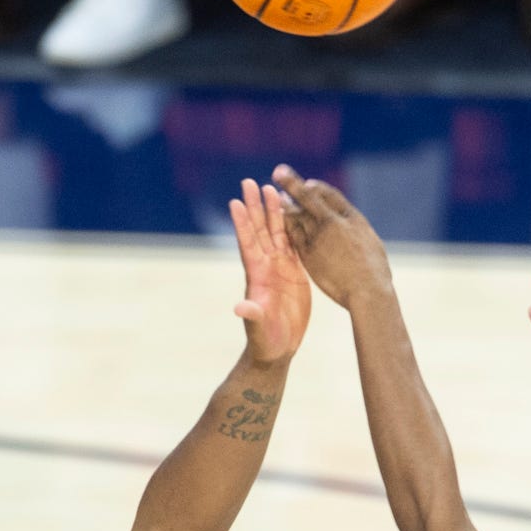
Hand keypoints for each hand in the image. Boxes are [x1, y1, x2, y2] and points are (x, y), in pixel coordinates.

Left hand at [229, 176, 310, 363]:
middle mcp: (265, 267)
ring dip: (273, 211)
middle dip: (255, 206)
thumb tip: (240, 308)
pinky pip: (292, 245)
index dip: (242, 223)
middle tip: (250, 182)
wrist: (278, 348)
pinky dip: (292, 227)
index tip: (236, 202)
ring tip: (272, 188)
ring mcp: (279, 268)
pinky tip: (294, 211)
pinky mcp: (293, 273)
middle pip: (259, 230)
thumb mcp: (258, 329)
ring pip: (276, 233)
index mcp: (257, 276)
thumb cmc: (265, 340)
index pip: (248, 244)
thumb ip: (252, 316)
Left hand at [270, 164, 394, 309]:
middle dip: (292, 183)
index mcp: (352, 217)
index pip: (330, 195)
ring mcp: (319, 236)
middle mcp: (334, 222)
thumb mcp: (370, 242)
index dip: (317, 188)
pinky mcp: (309, 253)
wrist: (368, 291)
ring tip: (276, 196)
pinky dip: (285, 224)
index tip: (307, 183)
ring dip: (285, 203)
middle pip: (309, 197)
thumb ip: (355, 230)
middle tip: (278, 171)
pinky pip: (293, 234)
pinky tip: (278, 220)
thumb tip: (350, 226)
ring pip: (297, 214)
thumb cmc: (375, 272)